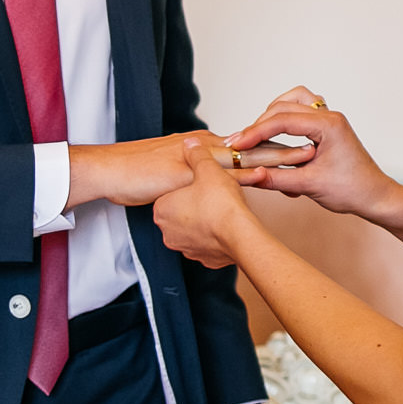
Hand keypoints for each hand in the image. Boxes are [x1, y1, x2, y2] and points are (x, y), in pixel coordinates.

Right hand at [67, 132, 300, 209]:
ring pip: (245, 155)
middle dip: (285, 145)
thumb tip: (210, 189)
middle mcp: (205, 145)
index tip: (301, 148)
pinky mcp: (189, 170)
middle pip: (254, 144)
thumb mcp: (173, 176)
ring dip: (276, 155)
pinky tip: (267, 175)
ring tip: (306, 155)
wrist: (108, 171)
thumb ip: (193, 177)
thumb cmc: (135, 175)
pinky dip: (247, 173)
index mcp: (204, 146)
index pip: (246, 144)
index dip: (273, 146)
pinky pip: (222, 172)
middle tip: (316, 145)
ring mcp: (198, 156)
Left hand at [154, 143, 257, 266]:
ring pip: (194, 229)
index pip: (169, 192)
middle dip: (195, 203)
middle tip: (212, 194)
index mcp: (162, 209)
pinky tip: (227, 225)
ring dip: (205, 220)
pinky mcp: (204, 258)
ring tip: (221, 208)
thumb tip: (192, 145)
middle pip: (180, 211)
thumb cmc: (221, 205)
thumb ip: (196, 154)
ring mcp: (185, 248)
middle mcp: (168, 231)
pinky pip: (208, 243)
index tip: (201, 183)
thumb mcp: (207, 168)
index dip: (187, 185)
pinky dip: (216, 235)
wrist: (240, 234)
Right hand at [224, 87, 402, 227]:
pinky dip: (286, 118)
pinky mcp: (328, 128)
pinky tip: (277, 135)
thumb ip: (276, 178)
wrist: (375, 197)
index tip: (237, 144)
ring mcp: (330, 120)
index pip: (282, 120)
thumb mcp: (309, 186)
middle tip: (242, 142)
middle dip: (260, 123)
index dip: (255, 132)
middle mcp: (329, 116)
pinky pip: (303, 111)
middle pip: (284, 106)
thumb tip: (248, 175)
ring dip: (274, 114)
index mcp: (328, 125)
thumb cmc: (352, 190)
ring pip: (294, 100)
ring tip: (258, 134)